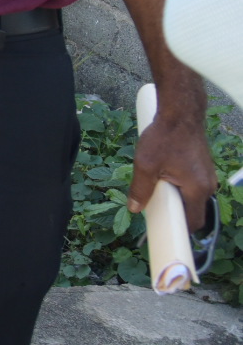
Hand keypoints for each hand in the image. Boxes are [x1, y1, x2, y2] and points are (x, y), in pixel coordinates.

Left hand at [129, 115, 217, 231]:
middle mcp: (208, 185)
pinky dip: (180, 187)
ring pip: (193, 198)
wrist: (181, 113)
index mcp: (198, 190)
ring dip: (177, 199)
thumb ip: (140, 189)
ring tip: (156, 191)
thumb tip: (135, 209)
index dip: (178, 230)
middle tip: (154, 210)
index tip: (162, 232)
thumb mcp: (146, 164)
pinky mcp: (203, 167)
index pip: (193, 222)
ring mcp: (208, 176)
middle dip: (175, 214)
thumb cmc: (164, 137)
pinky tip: (164, 177)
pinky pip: (193, 185)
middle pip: (194, 211)